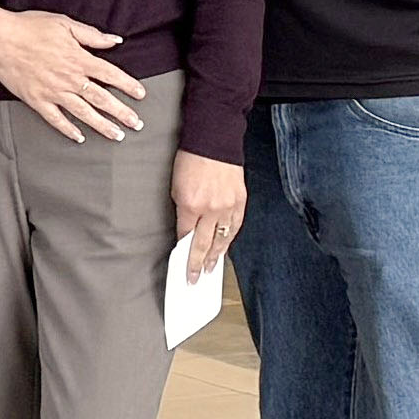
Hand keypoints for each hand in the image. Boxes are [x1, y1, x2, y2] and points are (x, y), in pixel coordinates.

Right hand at [0, 8, 148, 141]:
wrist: (0, 39)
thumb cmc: (31, 27)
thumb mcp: (65, 24)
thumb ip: (92, 35)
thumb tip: (115, 41)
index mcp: (78, 59)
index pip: (111, 75)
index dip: (128, 85)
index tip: (141, 95)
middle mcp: (70, 79)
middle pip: (102, 99)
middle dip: (121, 113)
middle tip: (136, 124)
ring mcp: (54, 92)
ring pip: (83, 113)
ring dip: (101, 126)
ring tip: (116, 135)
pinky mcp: (37, 101)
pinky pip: (56, 119)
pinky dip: (68, 130)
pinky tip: (79, 138)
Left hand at [171, 149, 245, 281]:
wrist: (214, 140)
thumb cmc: (191, 160)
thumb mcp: (177, 186)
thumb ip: (183, 210)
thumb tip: (186, 231)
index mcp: (190, 204)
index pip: (186, 236)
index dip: (184, 252)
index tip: (182, 265)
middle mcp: (211, 209)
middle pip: (203, 244)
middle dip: (198, 264)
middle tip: (194, 279)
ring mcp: (228, 206)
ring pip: (222, 238)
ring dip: (216, 256)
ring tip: (211, 269)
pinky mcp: (240, 200)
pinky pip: (236, 226)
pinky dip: (230, 239)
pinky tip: (225, 248)